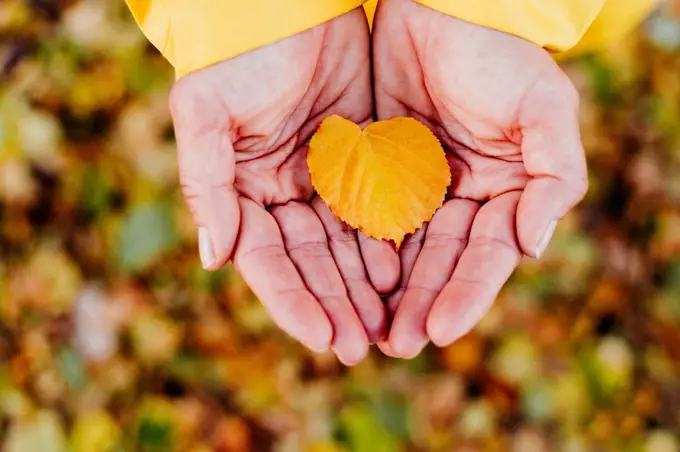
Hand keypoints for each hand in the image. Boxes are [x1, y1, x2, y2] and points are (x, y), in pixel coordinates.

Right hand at [169, 10, 398, 364]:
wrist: (291, 4)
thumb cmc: (241, 54)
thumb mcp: (207, 111)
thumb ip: (207, 183)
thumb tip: (213, 258)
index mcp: (244, 192)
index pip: (269, 261)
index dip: (293, 301)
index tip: (323, 339)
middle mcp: (283, 194)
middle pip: (311, 264)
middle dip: (335, 306)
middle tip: (361, 348)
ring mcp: (324, 181)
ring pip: (346, 247)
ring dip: (363, 288)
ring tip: (388, 326)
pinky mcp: (361, 161)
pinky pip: (375, 212)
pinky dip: (386, 244)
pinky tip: (402, 274)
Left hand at [372, 0, 587, 356]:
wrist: (440, 9)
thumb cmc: (500, 55)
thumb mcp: (545, 106)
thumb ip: (555, 175)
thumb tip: (535, 246)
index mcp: (504, 193)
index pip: (485, 257)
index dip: (465, 295)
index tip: (439, 332)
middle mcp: (461, 200)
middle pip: (439, 265)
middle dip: (419, 306)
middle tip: (394, 347)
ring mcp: (418, 189)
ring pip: (400, 252)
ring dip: (385, 294)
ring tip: (364, 332)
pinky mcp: (378, 173)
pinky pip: (365, 219)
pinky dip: (357, 253)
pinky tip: (344, 283)